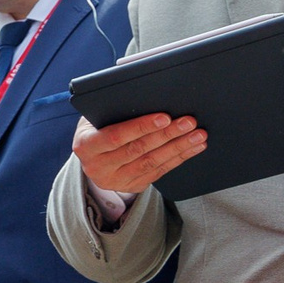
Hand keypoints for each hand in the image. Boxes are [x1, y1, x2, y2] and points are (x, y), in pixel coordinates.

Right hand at [72, 111, 204, 194]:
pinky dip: (178, 158)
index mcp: (86, 145)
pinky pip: (158, 172)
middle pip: (138, 150)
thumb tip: (146, 96)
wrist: (93, 157)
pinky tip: (192, 148)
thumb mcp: (96, 117)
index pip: (116, 136)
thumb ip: (114, 108)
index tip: (164, 117)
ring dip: (178, 148)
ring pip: (151, 163)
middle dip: (167, 135)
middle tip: (188, 122)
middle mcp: (98, 166)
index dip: (141, 127)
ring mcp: (115, 180)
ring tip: (197, 135)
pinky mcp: (132, 186)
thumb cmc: (98, 127)